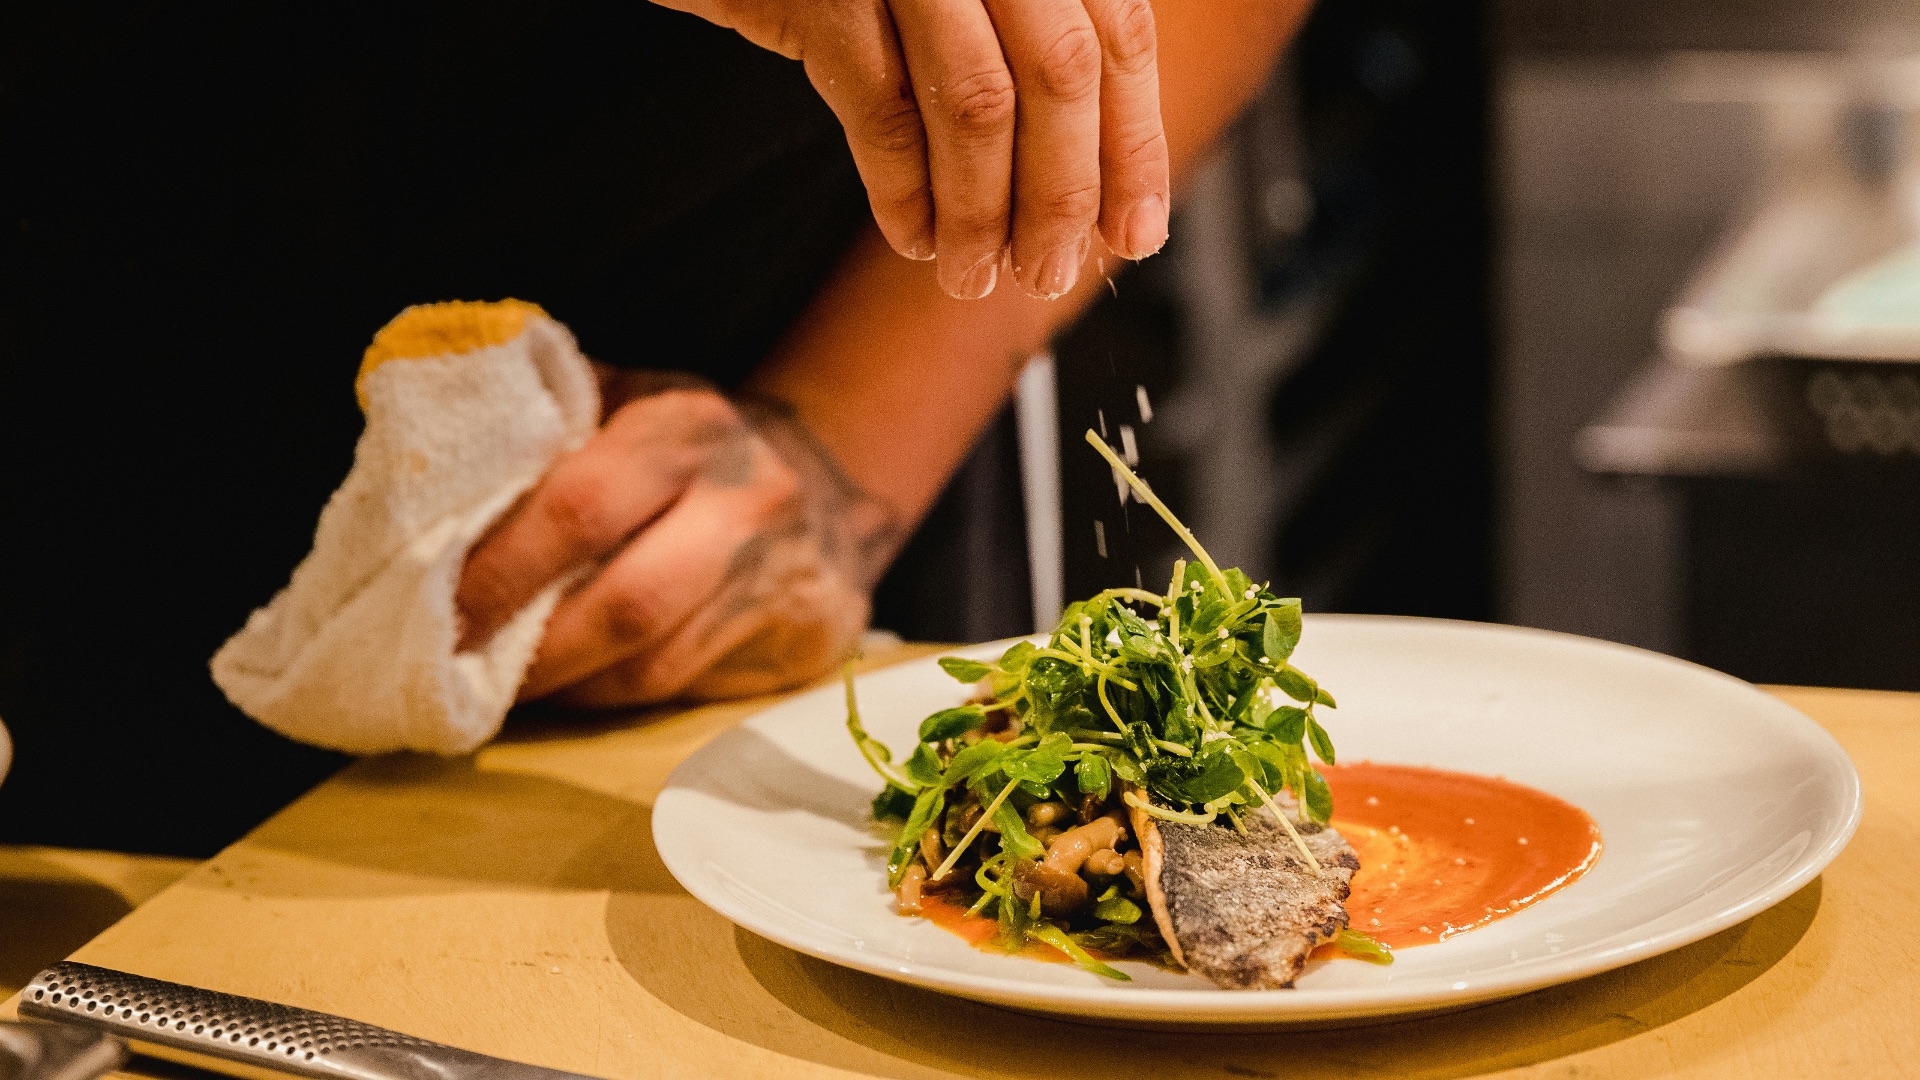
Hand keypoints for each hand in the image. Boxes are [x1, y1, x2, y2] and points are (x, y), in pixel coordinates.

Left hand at [455, 371, 901, 707]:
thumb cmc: (692, 447)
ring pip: (653, 667)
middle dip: (529, 654)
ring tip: (498, 691)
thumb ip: (545, 427)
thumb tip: (419, 476)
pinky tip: (572, 689)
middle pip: (626, 604)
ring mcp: (782, 577)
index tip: (435, 612)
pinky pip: (686, 691)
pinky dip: (611, 699)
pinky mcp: (805, 642)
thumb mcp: (628, 401)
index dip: (501, 570)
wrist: (833, 485)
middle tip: (454, 676)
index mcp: (687, 428)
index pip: (582, 507)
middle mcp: (746, 501)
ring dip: (564, 689)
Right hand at [657, 0, 1169, 299]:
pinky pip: (880, 108)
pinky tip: (911, 237)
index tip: (1135, 232)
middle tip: (1051, 272)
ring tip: (974, 275)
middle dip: (1064, 193)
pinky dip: (902, 189)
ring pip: (975, 102)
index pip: (1116, 31)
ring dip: (983, 211)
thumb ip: (1021, 36)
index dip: (1132, 143)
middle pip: (1061, 72)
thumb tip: (1089, 172)